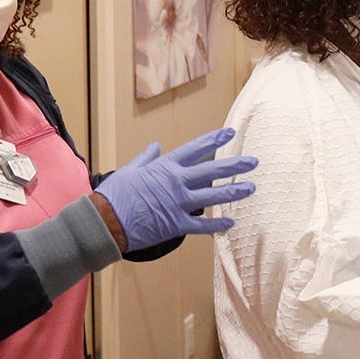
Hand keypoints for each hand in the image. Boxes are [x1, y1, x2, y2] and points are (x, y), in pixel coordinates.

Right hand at [94, 127, 257, 250]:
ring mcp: (178, 204)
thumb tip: (156, 145)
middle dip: (235, 166)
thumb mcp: (130, 170)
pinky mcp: (176, 225)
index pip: (196, 149)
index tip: (229, 132)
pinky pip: (202, 226)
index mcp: (166, 167)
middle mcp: (177, 183)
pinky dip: (217, 226)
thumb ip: (147, 157)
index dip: (214, 140)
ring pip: (214, 197)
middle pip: (212, 172)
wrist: (105, 221)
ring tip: (251, 187)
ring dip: (234, 192)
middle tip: (254, 161)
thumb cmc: (114, 195)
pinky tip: (230, 224)